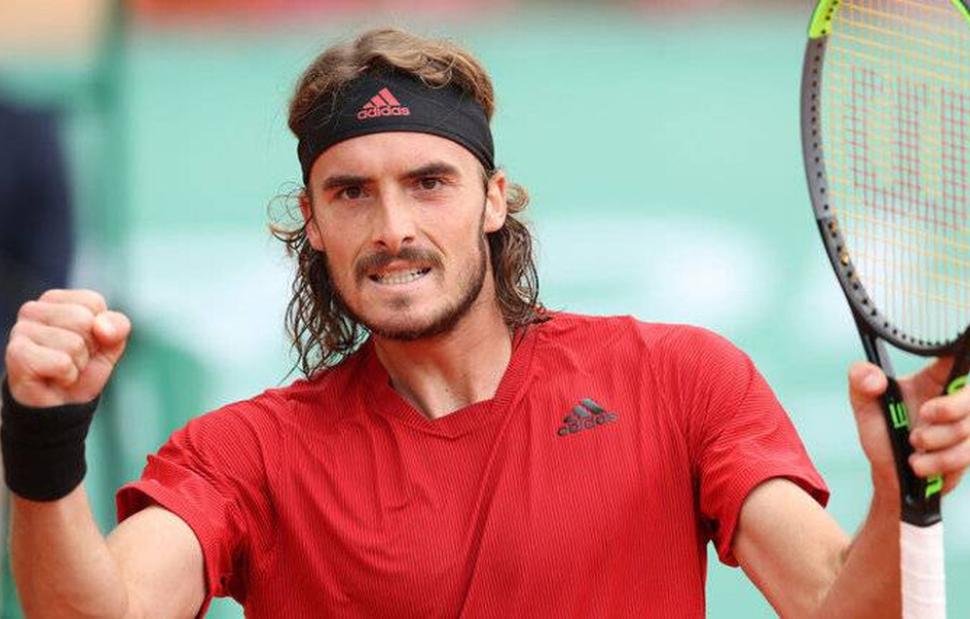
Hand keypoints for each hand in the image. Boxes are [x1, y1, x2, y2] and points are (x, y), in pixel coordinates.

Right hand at [4, 289, 130, 407]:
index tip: (87, 344)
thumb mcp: (110, 345)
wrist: (59, 406)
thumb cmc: (82, 370)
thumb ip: (117, 326)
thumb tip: (102, 327)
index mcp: (56, 300)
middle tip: (73, 360)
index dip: (101, 330)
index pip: (94, 302)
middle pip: (84, 320)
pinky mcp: (16, 353)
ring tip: (62, 370)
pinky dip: (66, 376)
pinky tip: (53, 379)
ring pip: (74, 343)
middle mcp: (33, 309)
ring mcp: (20, 330)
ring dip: (77, 365)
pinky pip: (62, 363)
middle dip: (88, 348)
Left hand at [849, 358, 969, 496]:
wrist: (889, 472)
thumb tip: (875, 379)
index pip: (954, 358)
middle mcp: (953, 400)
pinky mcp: (968, 451)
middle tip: (923, 415)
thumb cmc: (881, 430)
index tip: (951, 363)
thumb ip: (860, 380)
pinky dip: (937, 461)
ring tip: (911, 444)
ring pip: (967, 429)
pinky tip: (919, 463)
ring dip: (934, 441)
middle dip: (948, 409)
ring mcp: (965, 426)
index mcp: (932, 380)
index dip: (958, 356)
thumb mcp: (864, 404)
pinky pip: (965, 454)